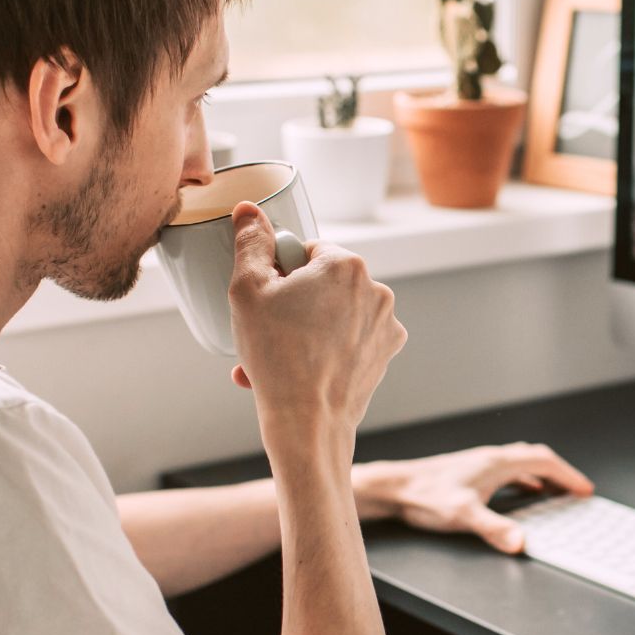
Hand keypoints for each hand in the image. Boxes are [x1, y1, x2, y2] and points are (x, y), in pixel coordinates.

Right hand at [228, 203, 406, 441]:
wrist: (308, 423)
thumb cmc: (276, 356)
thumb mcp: (248, 290)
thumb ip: (250, 244)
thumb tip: (249, 211)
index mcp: (346, 264)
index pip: (305, 252)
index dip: (279, 274)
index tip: (268, 300)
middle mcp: (376, 289)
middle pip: (321, 284)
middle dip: (292, 305)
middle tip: (266, 332)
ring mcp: (385, 324)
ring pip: (333, 314)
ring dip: (303, 330)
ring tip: (274, 359)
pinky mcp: (384, 353)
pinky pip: (348, 339)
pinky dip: (324, 350)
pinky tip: (298, 371)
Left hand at [372, 443, 593, 553]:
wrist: (395, 487)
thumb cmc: (425, 497)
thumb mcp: (464, 515)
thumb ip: (494, 529)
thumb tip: (521, 542)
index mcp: (497, 462)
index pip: (544, 462)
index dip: (569, 475)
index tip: (585, 489)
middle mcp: (491, 458)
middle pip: (537, 459)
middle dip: (561, 474)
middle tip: (577, 491)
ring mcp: (480, 464)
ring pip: (522, 464)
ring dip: (544, 476)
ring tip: (558, 493)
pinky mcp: (471, 473)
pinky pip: (509, 472)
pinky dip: (525, 481)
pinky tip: (524, 493)